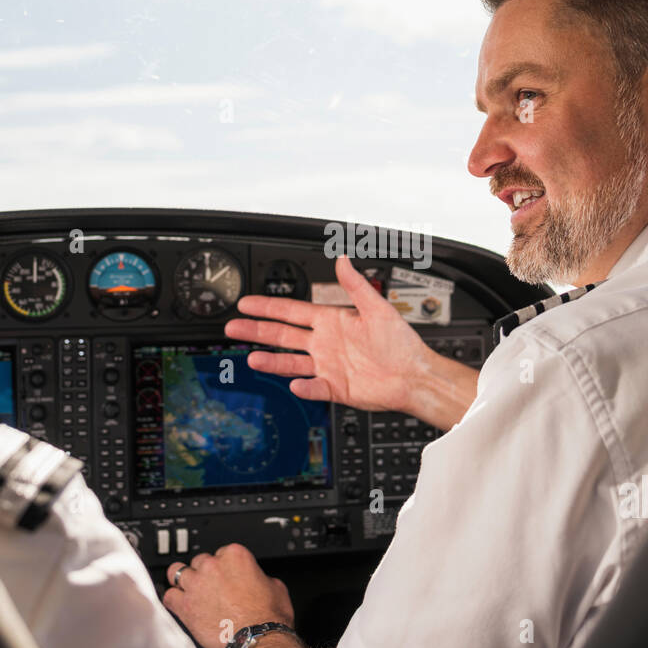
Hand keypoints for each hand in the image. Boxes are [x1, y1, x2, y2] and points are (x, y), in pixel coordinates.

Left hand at [161, 544, 293, 647]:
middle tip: (211, 587)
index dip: (223, 566)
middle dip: (204, 573)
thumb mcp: (275, 586)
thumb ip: (260, 576)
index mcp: (235, 556)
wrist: (258, 639)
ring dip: (184, 582)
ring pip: (177, 572)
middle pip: (199, 561)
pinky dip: (173, 600)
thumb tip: (257, 580)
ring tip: (190, 591)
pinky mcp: (185, 605)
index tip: (225, 575)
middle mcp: (213, 566)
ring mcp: (196, 584)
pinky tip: (180, 605)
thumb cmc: (267, 616)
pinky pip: (169, 596)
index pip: (222, 552)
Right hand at [225, 255, 432, 415]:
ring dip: (271, 360)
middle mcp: (325, 343)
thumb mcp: (377, 307)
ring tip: (252, 358)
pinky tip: (294, 383)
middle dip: (257, 330)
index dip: (268, 307)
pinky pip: (313, 387)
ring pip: (291, 362)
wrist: (414, 375)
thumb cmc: (401, 343)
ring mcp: (328, 366)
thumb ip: (356, 285)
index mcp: (332, 321)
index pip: (292, 312)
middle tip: (233, 327)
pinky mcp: (335, 388)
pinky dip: (304, 386)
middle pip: (282, 336)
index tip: (246, 303)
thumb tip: (342, 259)